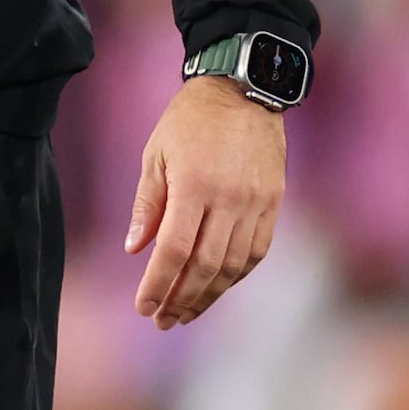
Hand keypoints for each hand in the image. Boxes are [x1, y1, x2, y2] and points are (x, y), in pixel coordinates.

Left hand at [127, 74, 286, 327]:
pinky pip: (256, 252)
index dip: (157, 284)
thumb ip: (147, 204)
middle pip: (204, 266)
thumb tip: (134, 250)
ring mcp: (256, 203)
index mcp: (194, 185)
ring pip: (233, 266)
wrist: (245, 89)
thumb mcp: (156, 153)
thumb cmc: (191, 120)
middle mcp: (228, 198)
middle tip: (162, 320)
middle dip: (181, 299)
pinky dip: (235, 276)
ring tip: (185, 312)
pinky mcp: (273, 203)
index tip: (143, 307)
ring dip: (208, 295)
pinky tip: (216, 287)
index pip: (173, 250)